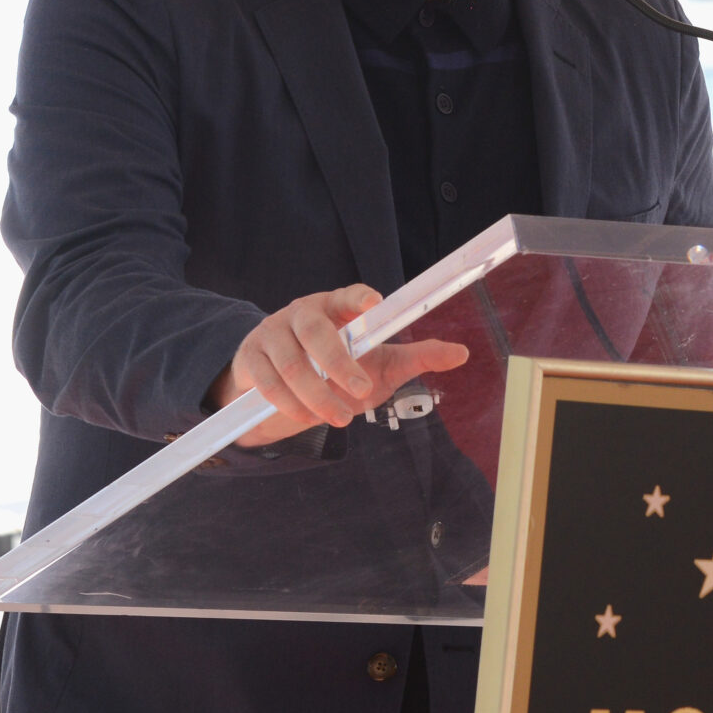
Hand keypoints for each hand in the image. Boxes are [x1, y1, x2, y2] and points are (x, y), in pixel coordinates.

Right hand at [208, 284, 467, 446]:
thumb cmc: (342, 368)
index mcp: (338, 306)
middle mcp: (302, 313)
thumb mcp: (381, 363)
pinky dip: (289, 404)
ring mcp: (272, 332)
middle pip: (316, 332)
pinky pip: (267, 382)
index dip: (359, 296)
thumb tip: (462, 353)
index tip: (373, 303)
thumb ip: (417, 357)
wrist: (285, 387)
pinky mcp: (250, 358)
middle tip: (361, 391)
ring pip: (292, 364)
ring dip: (317, 395)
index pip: (349, 294)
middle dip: (338, 364)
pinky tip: (307, 417)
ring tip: (340, 418)